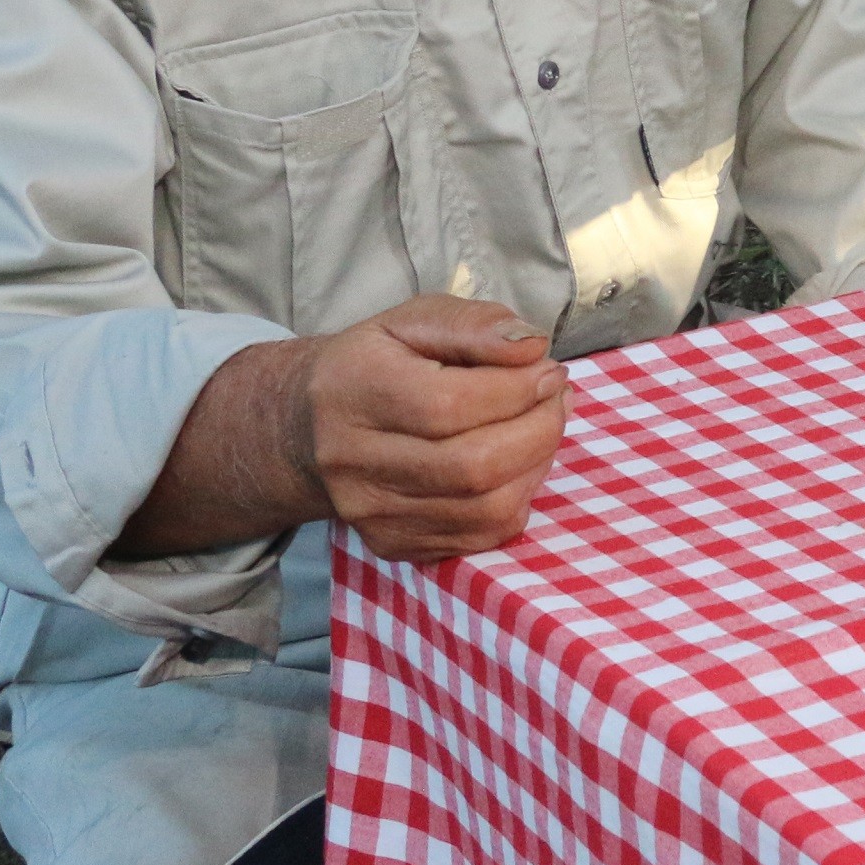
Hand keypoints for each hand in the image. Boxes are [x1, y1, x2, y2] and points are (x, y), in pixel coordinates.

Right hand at [298, 297, 568, 560]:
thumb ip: (474, 324)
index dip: (517, 390)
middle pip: (472, 466)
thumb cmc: (378, 363)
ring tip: (542, 425)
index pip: (449, 405)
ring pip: (485, 509)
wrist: (308, 426)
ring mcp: (370, 512)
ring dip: (537, 464)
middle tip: (556, 398)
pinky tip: (518, 462)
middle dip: (539, 429)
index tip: (550, 370)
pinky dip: (518, 497)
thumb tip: (531, 347)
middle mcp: (353, 461)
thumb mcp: (415, 320)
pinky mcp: (392, 544)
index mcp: (355, 393)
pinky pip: (481, 536)